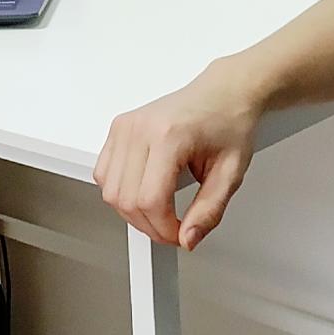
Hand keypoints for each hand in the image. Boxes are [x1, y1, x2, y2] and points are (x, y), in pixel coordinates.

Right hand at [94, 61, 263, 247]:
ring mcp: (125, 126)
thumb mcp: (230, 174)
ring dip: (132, 212)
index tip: (180, 235)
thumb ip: (209, 211)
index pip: (150, 200)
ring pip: (109, 190)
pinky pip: (104, 173)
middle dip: (149, 225)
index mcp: (169, 136)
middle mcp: (140, 128)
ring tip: (159, 211)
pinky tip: (143, 192)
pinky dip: (120, 192)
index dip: (164, 229)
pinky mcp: (118, 128)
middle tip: (172, 229)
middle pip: (126, 199)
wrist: (223, 95)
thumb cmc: (228, 124)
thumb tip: (188, 238)